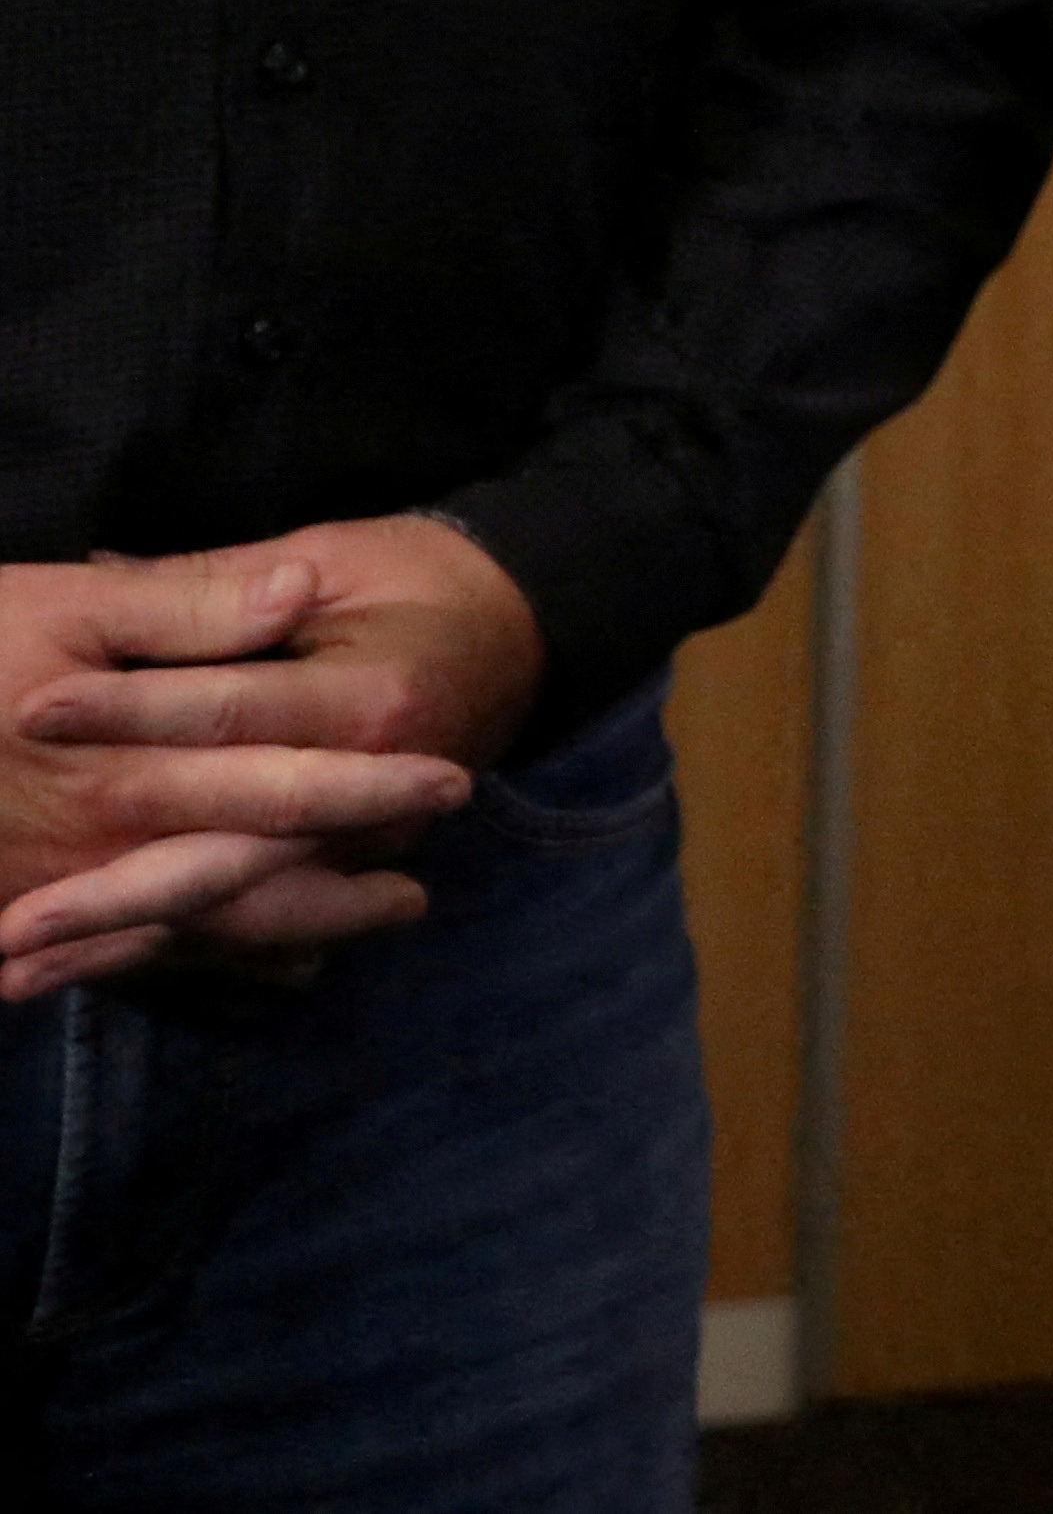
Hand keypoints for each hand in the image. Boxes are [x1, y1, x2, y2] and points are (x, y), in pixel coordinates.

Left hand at [0, 537, 508, 1001]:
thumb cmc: (416, 578)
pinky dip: (178, 958)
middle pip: (226, 854)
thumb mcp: (333, 553)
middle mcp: (373, 789)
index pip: (230, 713)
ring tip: (20, 976)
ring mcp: (369, 844)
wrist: (522, 628)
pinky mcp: (354, 869)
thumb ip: (221, 586)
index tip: (31, 712)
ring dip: (124, 947)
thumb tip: (108, 571)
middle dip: (110, 895)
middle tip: (13, 927)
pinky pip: (260, 929)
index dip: (127, 709)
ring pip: (234, 911)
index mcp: (370, 700)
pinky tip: (93, 978)